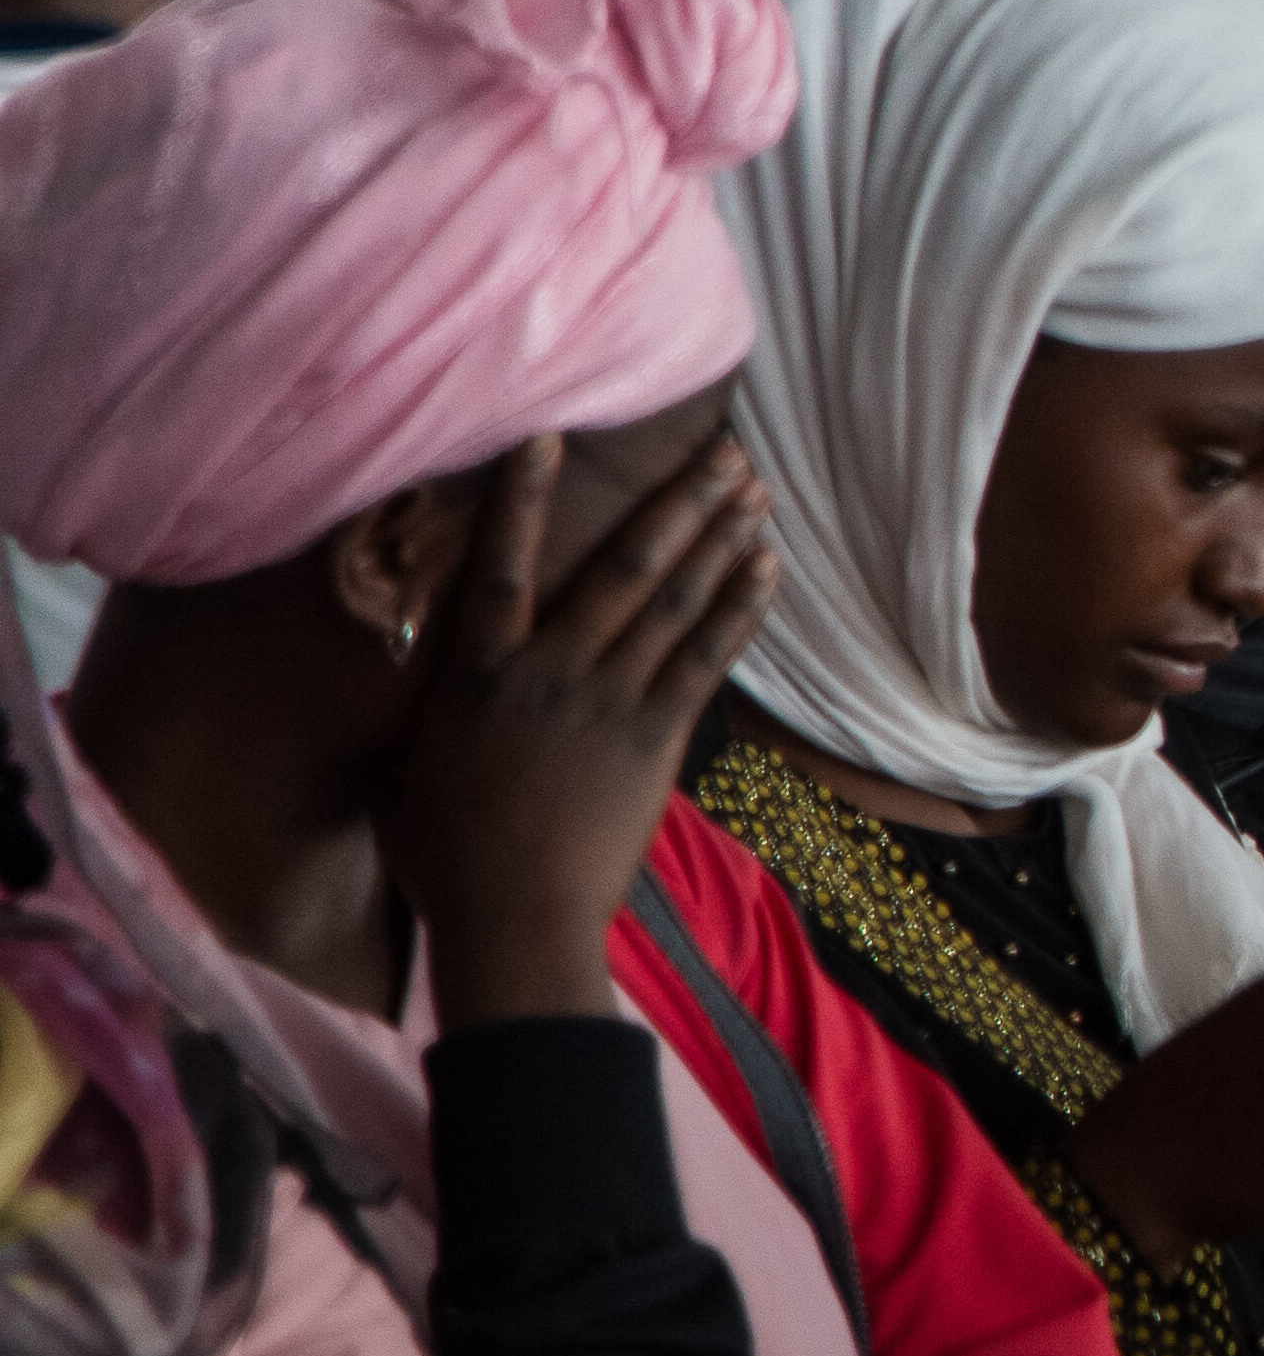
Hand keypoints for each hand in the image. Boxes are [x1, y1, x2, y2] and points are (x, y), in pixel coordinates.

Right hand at [385, 434, 778, 1027]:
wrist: (510, 919)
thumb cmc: (444, 858)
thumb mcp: (406, 771)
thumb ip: (420, 715)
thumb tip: (405, 688)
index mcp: (476, 673)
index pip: (500, 564)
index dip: (524, 496)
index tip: (552, 436)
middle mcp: (546, 671)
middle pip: (621, 567)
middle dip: (676, 502)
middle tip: (723, 450)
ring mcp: (605, 702)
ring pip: (672, 601)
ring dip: (719, 540)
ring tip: (756, 489)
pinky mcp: (655, 740)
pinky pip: (705, 658)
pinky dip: (738, 609)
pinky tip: (766, 569)